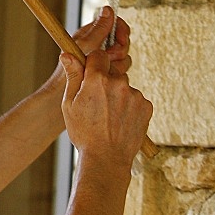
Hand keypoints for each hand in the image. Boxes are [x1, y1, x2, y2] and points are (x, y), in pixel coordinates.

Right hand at [60, 44, 152, 168]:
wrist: (107, 159)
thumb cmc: (84, 133)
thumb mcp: (69, 104)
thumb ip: (73, 76)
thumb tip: (68, 54)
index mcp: (97, 79)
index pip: (98, 55)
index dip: (93, 64)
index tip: (90, 74)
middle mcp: (119, 83)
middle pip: (112, 71)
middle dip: (105, 81)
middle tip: (97, 102)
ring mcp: (135, 95)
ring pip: (124, 86)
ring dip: (118, 94)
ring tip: (109, 116)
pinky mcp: (146, 106)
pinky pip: (135, 98)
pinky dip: (129, 106)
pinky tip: (120, 120)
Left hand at [73, 5, 130, 74]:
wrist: (65, 91)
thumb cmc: (70, 68)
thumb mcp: (85, 45)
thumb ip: (99, 29)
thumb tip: (108, 9)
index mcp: (92, 34)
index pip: (115, 24)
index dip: (121, 30)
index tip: (122, 39)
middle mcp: (100, 45)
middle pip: (123, 42)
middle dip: (119, 50)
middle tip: (110, 57)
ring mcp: (104, 59)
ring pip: (124, 57)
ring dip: (117, 63)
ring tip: (105, 68)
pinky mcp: (107, 72)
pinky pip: (121, 71)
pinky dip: (115, 73)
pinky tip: (107, 76)